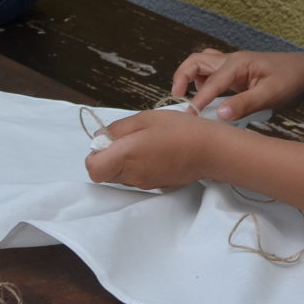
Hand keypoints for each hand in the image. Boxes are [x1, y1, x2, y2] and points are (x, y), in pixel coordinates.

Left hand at [85, 108, 227, 190]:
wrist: (210, 150)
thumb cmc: (179, 130)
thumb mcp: (146, 118)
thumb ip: (119, 128)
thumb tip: (100, 137)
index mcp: (126, 156)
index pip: (93, 169)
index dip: (95, 155)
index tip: (108, 140)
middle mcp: (132, 175)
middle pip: (105, 173)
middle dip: (107, 157)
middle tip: (126, 139)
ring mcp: (144, 183)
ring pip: (120, 176)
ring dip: (122, 162)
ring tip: (143, 143)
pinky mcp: (155, 185)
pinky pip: (136, 178)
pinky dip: (137, 167)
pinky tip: (154, 152)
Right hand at [172, 49, 303, 119]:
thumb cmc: (292, 79)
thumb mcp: (270, 94)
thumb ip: (244, 104)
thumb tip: (219, 115)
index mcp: (238, 63)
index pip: (211, 82)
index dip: (199, 99)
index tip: (191, 116)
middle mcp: (232, 61)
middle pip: (197, 62)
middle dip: (182, 76)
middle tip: (177, 97)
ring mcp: (234, 67)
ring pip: (202, 65)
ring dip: (190, 77)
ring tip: (186, 97)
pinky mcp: (237, 76)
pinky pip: (212, 75)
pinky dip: (203, 83)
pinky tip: (208, 98)